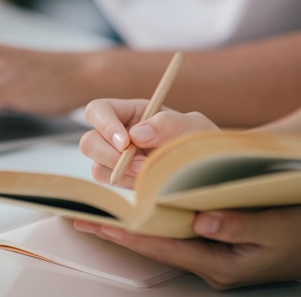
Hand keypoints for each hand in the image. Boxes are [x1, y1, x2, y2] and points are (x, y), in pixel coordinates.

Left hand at [74, 206, 300, 289]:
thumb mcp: (279, 226)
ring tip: (103, 211)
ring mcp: (215, 253)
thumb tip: (201, 217)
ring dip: (135, 224)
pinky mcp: (220, 242)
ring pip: (165, 237)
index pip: (161, 246)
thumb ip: (240, 223)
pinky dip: (158, 219)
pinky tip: (145, 206)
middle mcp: (210, 261)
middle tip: (83, 216)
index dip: (126, 233)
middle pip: (155, 244)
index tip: (94, 222)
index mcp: (220, 263)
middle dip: (119, 231)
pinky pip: (181, 231)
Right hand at [80, 98, 217, 186]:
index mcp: (131, 113)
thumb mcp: (194, 127)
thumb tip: (136, 134)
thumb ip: (169, 124)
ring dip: (121, 175)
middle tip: (141, 166)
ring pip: (97, 168)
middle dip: (110, 156)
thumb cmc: (202, 143)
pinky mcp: (122, 185)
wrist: (211, 174)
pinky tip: (147, 187)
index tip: (125, 142)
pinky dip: (125, 189)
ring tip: (150, 176)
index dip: (104, 124)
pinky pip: (108, 190)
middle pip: (89, 142)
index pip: (98, 110)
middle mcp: (118, 137)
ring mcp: (117, 162)